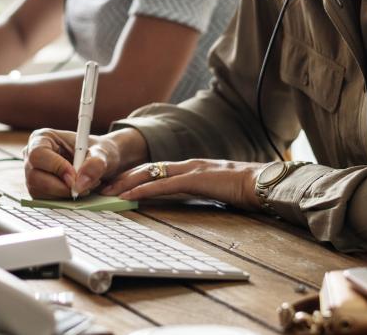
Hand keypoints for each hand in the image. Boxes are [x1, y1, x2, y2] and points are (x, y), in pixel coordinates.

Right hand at [24, 128, 141, 198]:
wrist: (98, 163)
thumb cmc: (96, 152)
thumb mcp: (101, 153)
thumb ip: (95, 164)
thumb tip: (80, 183)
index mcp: (42, 138)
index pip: (38, 154)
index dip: (56, 167)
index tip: (75, 175)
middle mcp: (32, 156)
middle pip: (34, 177)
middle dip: (61, 186)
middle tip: (83, 186)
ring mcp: (32, 174)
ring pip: (38, 191)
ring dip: (64, 194)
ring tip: (83, 186)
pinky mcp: (37, 189)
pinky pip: (44, 200)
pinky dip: (62, 199)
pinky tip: (75, 190)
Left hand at [99, 158, 265, 210]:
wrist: (264, 183)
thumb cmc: (245, 189)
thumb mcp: (216, 191)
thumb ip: (200, 192)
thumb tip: (188, 201)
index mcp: (191, 168)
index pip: (154, 170)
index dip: (133, 176)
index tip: (115, 184)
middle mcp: (186, 165)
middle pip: (146, 169)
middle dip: (122, 178)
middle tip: (101, 187)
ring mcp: (190, 170)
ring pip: (149, 174)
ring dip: (126, 184)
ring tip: (107, 192)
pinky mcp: (195, 179)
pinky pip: (162, 186)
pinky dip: (143, 191)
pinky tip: (129, 197)